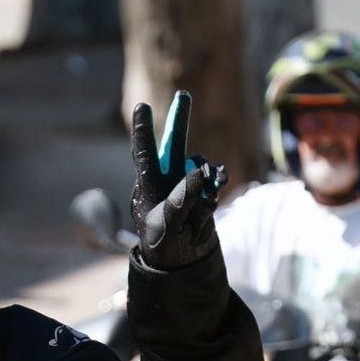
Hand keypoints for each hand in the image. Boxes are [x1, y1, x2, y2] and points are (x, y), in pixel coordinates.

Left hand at [131, 91, 227, 270]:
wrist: (182, 266)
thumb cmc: (163, 248)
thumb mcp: (167, 226)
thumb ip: (181, 198)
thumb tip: (197, 171)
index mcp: (148, 186)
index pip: (144, 153)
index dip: (144, 130)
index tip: (143, 106)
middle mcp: (166, 181)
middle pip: (173, 145)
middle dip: (179, 120)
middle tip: (184, 94)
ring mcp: (185, 186)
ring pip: (199, 165)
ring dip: (206, 175)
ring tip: (203, 200)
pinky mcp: (202, 194)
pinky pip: (213, 180)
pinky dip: (215, 185)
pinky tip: (211, 197)